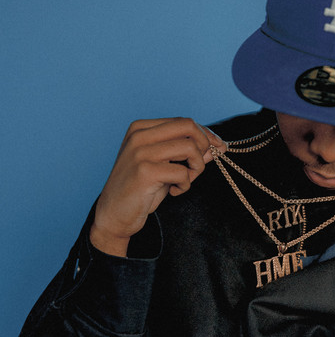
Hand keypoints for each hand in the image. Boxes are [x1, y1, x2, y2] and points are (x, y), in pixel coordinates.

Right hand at [89, 118, 226, 255]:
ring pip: (190, 148)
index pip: (183, 122)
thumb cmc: (141, 189)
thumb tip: (217, 145)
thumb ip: (187, 153)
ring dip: (196, 168)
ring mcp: (140, 152)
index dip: (206, 134)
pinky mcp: (145, 171)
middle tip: (197, 166)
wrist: (113, 215)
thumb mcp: (165, 166)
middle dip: (204, 146)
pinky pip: (183, 172)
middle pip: (188, 126)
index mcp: (141, 129)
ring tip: (184, 181)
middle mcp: (139, 135)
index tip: (219, 147)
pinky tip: (173, 192)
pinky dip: (185, 184)